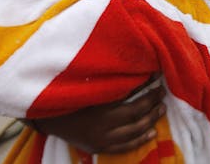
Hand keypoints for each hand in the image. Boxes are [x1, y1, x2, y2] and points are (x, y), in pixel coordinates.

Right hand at [27, 82, 165, 153]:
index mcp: (98, 104)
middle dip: (152, 102)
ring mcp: (100, 138)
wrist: (46, 115)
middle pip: (135, 113)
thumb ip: (108, 75)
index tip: (157, 75)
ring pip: (133, 131)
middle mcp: (101, 124)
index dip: (147, 86)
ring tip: (162, 109)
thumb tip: (131, 62)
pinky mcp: (98, 147)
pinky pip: (124, 147)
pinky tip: (152, 132)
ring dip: (151, 119)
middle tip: (162, 92)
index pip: (131, 96)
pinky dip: (140, 140)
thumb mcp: (86, 81)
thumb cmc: (67, 93)